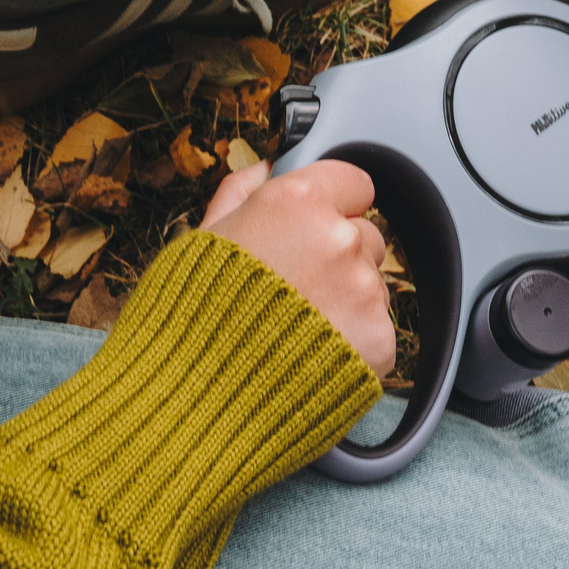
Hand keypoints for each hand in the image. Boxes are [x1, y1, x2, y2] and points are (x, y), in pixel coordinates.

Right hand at [201, 159, 395, 374]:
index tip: (318, 226)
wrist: (197, 399)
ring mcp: (362, 289)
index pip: (354, 183)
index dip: (335, 205)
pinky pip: (376, 331)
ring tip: (296, 331)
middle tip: (294, 291)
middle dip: (338, 258)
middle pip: (364, 236)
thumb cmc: (191, 319)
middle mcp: (337, 238)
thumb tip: (263, 169)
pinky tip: (310, 358)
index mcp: (296, 202)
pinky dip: (353, 345)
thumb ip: (239, 194)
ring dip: (347, 302)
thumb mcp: (202, 240)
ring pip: (371, 285)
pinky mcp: (377, 338)